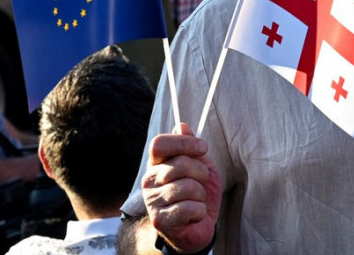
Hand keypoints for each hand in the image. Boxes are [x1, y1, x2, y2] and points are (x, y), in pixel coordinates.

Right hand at [142, 122, 221, 252]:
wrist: (195, 227)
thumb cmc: (197, 194)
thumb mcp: (200, 167)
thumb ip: (190, 147)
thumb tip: (181, 125)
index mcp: (157, 164)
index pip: (159, 143)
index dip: (184, 143)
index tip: (203, 148)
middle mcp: (149, 181)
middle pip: (180, 163)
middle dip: (201, 173)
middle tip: (201, 183)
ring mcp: (152, 201)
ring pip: (188, 187)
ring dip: (201, 195)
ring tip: (196, 200)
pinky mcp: (160, 220)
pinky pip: (189, 208)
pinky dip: (199, 211)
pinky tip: (194, 214)